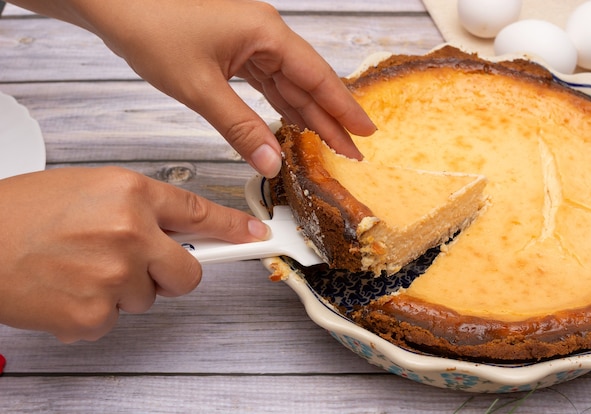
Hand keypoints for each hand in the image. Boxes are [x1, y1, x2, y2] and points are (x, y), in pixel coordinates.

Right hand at [0, 167, 268, 341]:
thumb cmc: (22, 212)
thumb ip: (140, 208)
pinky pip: (113, 320)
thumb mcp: (90, 189)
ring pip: (147, 298)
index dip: (233, 228)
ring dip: (122, 290)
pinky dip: (93, 312)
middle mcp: (130, 233)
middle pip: (188, 273)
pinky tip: (65, 290)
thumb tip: (180, 231)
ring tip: (80, 269)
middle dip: (170, 274)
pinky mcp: (93, 315)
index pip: (199, 213)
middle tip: (135, 265)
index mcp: (130, 194)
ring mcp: (114, 276)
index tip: (256, 236)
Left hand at [34, 0, 376, 176]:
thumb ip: (239, 127)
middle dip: (330, 117)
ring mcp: (250, 40)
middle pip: (308, 81)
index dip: (343, 109)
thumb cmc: (152, 28)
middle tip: (353, 149)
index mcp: (266, 33)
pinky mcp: (234, 49)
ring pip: (288, 83)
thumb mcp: (200, 87)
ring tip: (329, 142)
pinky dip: (280, 104)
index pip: (317, 77)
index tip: (365, 132)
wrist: (115, 2)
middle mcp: (264, 33)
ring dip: (307, 113)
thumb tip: (270, 163)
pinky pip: (266, 81)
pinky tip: (292, 121)